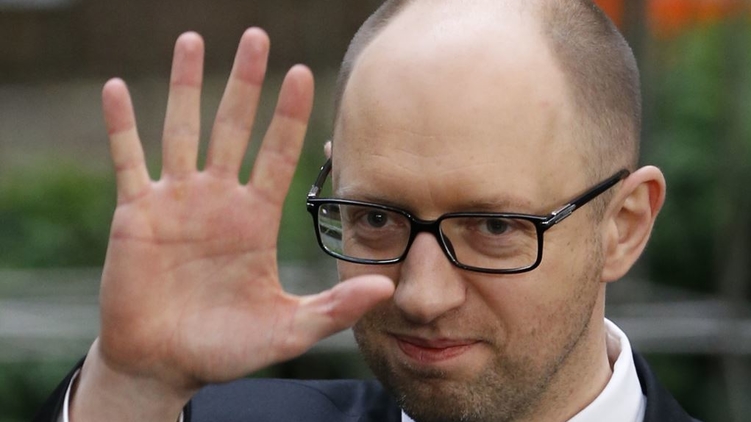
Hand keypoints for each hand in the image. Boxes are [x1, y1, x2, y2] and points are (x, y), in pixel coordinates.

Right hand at [71, 29, 393, 420]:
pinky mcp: (136, 214)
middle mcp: (218, 200)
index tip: (303, 72)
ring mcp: (176, 202)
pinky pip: (127, 161)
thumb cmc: (226, 348)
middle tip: (257, 37)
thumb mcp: (287, 330)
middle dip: (246, 83)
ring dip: (185, 86)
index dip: (289, 115)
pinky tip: (116, 89)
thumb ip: (334, 309)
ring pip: (182, 130)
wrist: (165, 363)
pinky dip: (121, 127)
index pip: (277, 155)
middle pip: (235, 128)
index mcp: (255, 219)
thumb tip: (386, 290)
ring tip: (192, 40)